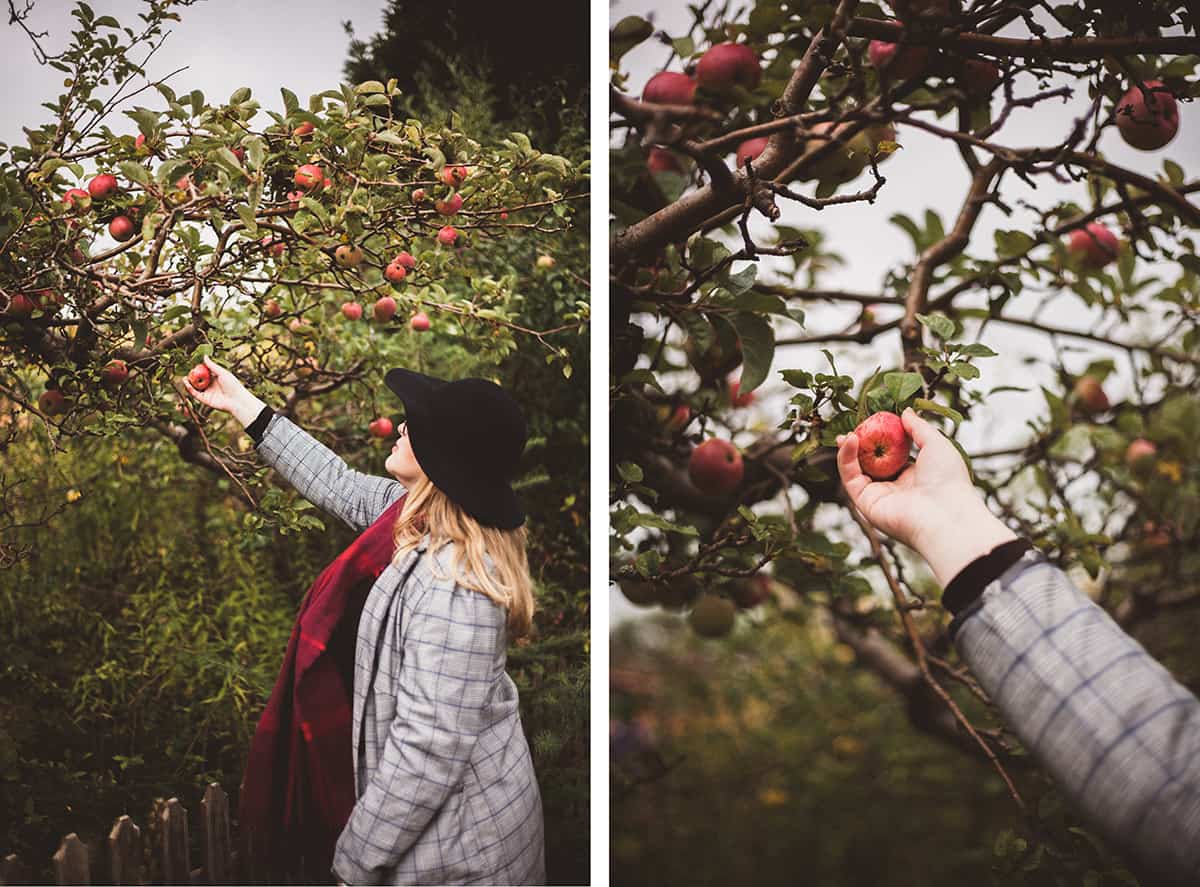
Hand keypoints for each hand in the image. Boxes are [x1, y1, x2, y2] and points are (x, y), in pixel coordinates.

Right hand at [181, 355, 264, 426]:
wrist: (236, 400)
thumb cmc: (232, 385)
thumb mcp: (222, 373)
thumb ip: (212, 366)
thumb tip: (204, 356)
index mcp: (216, 379)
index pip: (205, 373)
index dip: (199, 370)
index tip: (194, 366)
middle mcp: (211, 386)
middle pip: (199, 380)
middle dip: (193, 377)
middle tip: (188, 372)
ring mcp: (208, 393)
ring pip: (196, 388)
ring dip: (189, 383)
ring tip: (184, 378)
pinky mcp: (205, 400)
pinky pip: (196, 394)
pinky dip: (190, 389)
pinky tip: (187, 383)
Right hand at [836, 408, 1015, 585]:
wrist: (946, 514)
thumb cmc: (949, 480)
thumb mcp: (936, 444)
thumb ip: (918, 427)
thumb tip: (905, 412)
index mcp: (914, 475)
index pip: (891, 453)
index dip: (880, 437)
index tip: (873, 421)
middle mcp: (895, 487)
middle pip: (870, 461)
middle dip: (860, 444)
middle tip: (854, 427)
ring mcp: (879, 495)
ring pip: (856, 470)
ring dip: (849, 450)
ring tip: (848, 433)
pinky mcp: (866, 503)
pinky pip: (851, 478)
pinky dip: (846, 459)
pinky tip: (849, 441)